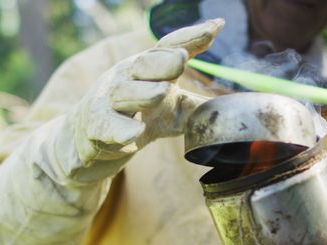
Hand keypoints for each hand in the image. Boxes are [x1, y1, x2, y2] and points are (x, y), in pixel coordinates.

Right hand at [69, 19, 224, 165]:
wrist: (90, 136)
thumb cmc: (136, 114)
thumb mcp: (171, 108)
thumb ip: (199, 104)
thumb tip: (236, 107)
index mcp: (148, 67)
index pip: (170, 47)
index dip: (192, 36)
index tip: (217, 27)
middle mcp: (127, 76)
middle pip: (144, 64)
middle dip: (163, 61)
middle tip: (182, 60)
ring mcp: (109, 100)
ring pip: (125, 93)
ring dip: (144, 93)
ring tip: (161, 92)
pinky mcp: (97, 126)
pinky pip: (108, 127)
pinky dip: (121, 131)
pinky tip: (134, 134)